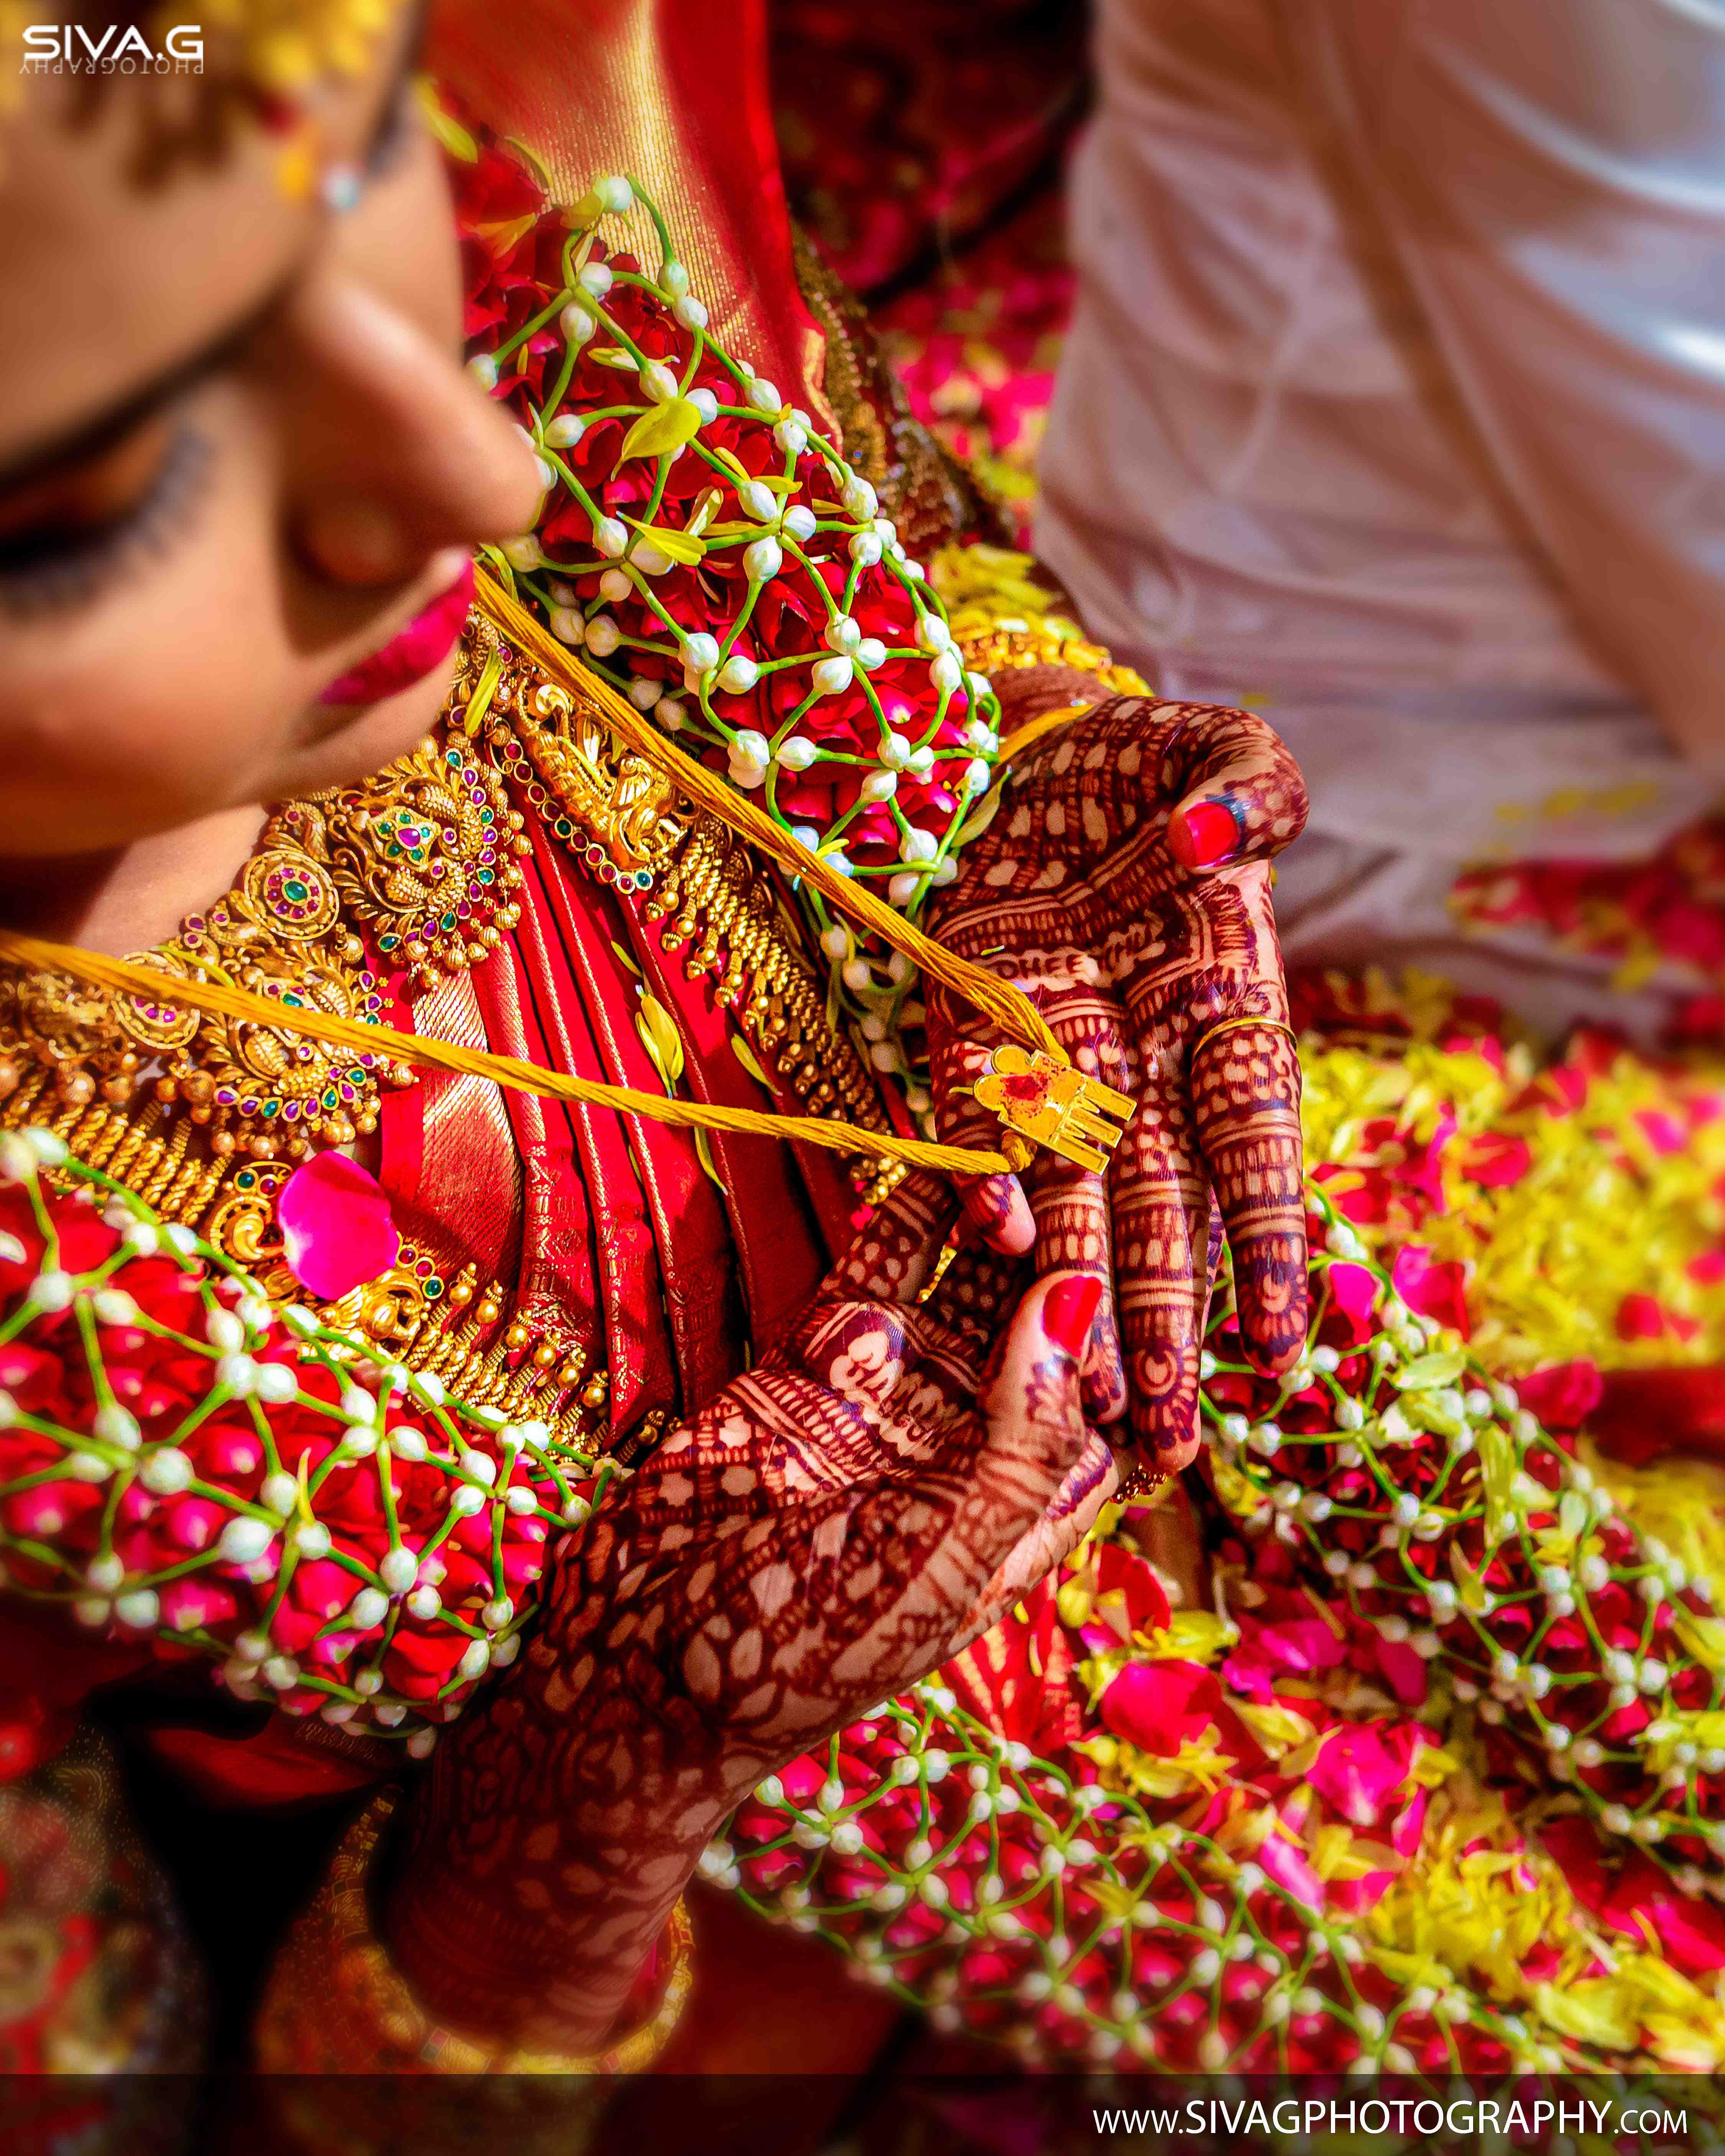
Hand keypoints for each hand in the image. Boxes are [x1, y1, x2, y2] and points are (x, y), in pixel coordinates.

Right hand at [383, 1170, 1115, 2049]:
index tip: (1158, 1250)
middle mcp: (974, 1444)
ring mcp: (897, 1396)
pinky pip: (879, 1272)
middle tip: (1083, 1171)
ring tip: (1020, 1152)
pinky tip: (948, 1157)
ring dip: (999, 1222)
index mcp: (1028, 1511)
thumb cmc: (816, 1647)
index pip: (1115, 1404)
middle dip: (1068, 1253)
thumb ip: (1023, 1430)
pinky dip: (912, 1214)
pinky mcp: (818, 1360)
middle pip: (1047, 1328)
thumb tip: (1080, 1298)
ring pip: (969, 1286)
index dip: (1141, 1331)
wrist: (647, 1665)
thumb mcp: (950, 1555)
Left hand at [924, 678, 1309, 1472]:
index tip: (1279, 1341)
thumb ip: (1251, 782)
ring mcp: (1052, 1057)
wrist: (1019, 750)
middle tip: (1166, 1437)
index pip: (1253, 1139)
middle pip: (1162, 1205)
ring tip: (1083, 1403)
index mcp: (1224, 1002)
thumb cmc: (1139, 761)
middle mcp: (1144, 1056)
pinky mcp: (965, 1036)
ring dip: (1080, 1296)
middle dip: (1163, 1320)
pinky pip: (973, 1125)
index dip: (1267, 1238)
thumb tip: (1232, 836)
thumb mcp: (1215, 746)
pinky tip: (995, 1245)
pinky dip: (981, 1179)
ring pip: (1073, 1197)